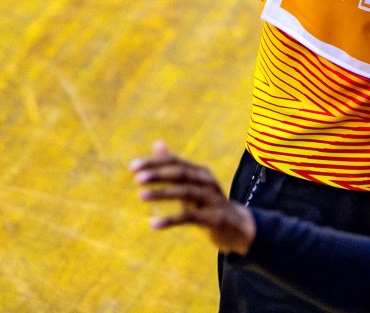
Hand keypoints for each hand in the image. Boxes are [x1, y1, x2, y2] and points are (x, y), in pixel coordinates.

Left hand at [131, 142, 256, 254]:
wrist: (237, 227)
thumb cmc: (207, 203)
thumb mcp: (191, 184)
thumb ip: (174, 165)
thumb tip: (157, 143)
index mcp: (199, 172)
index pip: (174, 162)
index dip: (154, 163)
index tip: (132, 167)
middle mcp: (206, 181)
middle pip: (180, 173)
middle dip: (158, 175)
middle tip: (136, 179)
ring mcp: (212, 199)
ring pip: (185, 192)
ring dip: (163, 193)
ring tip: (141, 196)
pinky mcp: (214, 218)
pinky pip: (189, 218)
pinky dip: (170, 220)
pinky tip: (152, 224)